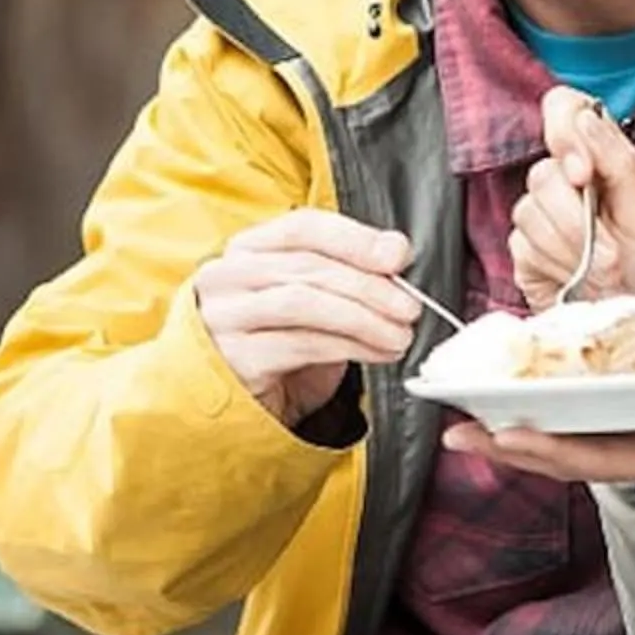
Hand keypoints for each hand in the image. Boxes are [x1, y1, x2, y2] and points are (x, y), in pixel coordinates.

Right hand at [190, 209, 422, 428]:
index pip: (303, 227)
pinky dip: (351, 347)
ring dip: (363, 317)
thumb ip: (344, 276)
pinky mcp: (235, 357)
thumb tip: (395, 254)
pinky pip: (302, 344)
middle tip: (409, 306)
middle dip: (369, 284)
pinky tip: (378, 352)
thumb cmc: (275, 348)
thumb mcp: (311, 305)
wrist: (235, 407)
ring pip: (305, 302)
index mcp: (247, 250)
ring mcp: (225, 317)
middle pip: (308, 266)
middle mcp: (227, 276)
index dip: (355, 238)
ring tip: (399, 334)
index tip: (397, 254)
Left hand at [445, 370, 634, 538]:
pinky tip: (532, 409)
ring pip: (574, 446)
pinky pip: (596, 435)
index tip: (500, 434)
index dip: (546, 449)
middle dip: (510, 445)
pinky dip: (559, 425)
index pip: (597, 458)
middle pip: (568, 455)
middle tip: (452, 432)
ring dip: (525, 436)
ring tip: (472, 420)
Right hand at [509, 86, 634, 307]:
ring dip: (573, 250)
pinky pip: (523, 246)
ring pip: (530, 213)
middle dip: (580, 222)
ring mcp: (540, 215)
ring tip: (603, 272)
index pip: (563, 108)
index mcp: (599, 158)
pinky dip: (558, 268)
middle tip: (612, 254)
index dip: (565, 132)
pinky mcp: (524, 252)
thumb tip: (586, 118)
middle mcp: (564, 180)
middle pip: (543, 174)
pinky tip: (577, 279)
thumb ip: (619, 160)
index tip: (584, 174)